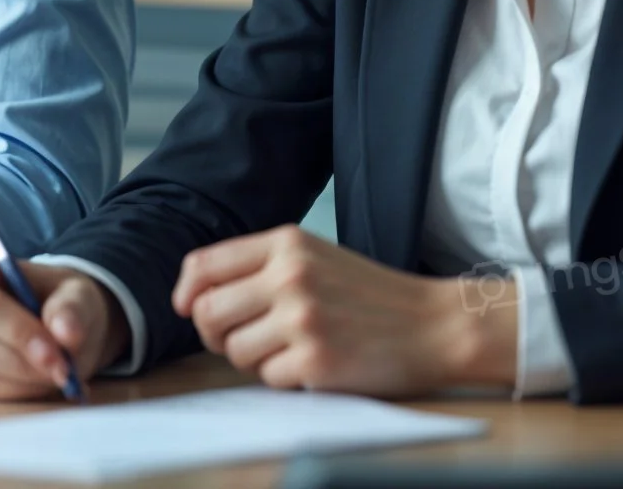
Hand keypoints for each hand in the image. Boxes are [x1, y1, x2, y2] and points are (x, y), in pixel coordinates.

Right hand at [0, 246, 127, 399]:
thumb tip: (65, 332)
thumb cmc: (62, 300)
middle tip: (65, 369)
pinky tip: (42, 380)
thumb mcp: (79, 294)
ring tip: (59, 371)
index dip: (17, 330)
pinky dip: (19, 391)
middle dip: (23, 361)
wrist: (62, 324)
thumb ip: (73, 308)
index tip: (55, 349)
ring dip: (24, 379)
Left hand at [170, 225, 515, 395]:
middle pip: (207, 313)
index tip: (190, 310)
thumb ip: (259, 267)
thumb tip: (193, 297)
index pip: (203, 265)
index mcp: (285, 243)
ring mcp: (302, 318)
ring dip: (254, 359)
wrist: (435, 324)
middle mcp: (289, 276)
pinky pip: (267, 378)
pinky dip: (285, 379)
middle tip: (244, 339)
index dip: (187, 293)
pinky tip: (315, 365)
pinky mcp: (316, 360)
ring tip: (290, 349)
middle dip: (217, 334)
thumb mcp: (314, 257)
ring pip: (233, 350)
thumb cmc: (369, 294)